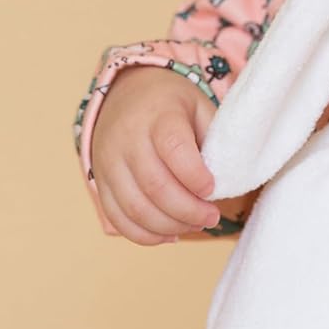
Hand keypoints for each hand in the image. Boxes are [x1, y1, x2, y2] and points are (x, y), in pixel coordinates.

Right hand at [89, 67, 221, 244]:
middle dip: (188, 210)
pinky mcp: (99, 182)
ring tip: (194, 225)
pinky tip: (170, 234)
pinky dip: (145, 235)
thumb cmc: (172, 105)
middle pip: (155, 185)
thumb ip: (215, 140)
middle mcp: (128, 138)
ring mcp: (108, 161)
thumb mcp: (200, 107)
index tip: (213, 190)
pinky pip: (118, 218)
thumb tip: (229, 182)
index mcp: (159, 114)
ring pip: (135, 208)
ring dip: (170, 226)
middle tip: (211, 217)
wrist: (126, 93)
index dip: (195, 176)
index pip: (173, 149)